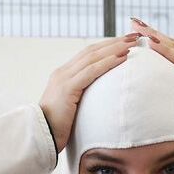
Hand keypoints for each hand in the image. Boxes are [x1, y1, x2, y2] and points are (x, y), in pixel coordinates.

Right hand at [39, 34, 139, 151]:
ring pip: (93, 57)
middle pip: (92, 51)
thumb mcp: (73, 111)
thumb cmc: (58, 130)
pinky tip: (122, 57)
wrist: (40, 137)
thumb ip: (83, 102)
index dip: (106, 47)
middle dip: (114, 42)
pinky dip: (108, 63)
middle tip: (134, 36)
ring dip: (114, 48)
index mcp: (64, 77)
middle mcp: (63, 73)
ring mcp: (63, 79)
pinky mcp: (67, 88)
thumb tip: (101, 105)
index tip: (125, 43)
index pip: (88, 55)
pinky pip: (91, 71)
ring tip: (132, 43)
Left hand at [130, 18, 173, 124]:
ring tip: (139, 27)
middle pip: (172, 44)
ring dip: (156, 36)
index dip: (156, 42)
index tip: (139, 34)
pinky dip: (166, 50)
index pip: (173, 51)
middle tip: (134, 23)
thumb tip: (158, 99)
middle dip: (152, 33)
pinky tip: (152, 42)